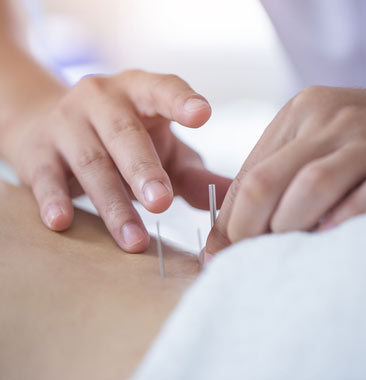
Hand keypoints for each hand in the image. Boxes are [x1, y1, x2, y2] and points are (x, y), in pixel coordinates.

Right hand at [1, 70, 230, 251]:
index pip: (162, 88)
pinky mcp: (37, 151)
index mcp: (138, 93)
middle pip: (124, 133)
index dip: (180, 100)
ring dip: (113, 202)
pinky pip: (46, 176)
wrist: (49, 127)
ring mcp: (66, 123)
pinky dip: (55, 198)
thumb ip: (193, 173)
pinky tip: (62, 221)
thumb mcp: (160, 150)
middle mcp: (101, 100)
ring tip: (134, 239)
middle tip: (161, 202)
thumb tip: (233, 194)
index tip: (202, 115)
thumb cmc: (120, 140)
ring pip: (91, 161)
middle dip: (143, 169)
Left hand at [207, 86, 365, 252]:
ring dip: (291, 227)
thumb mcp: (311, 146)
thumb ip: (270, 182)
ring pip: (310, 187)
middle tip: (249, 258)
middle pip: (265, 183)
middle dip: (248, 231)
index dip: (230, 222)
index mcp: (298, 113)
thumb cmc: (357, 144)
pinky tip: (329, 235)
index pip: (248, 177)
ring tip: (290, 247)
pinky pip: (365, 194)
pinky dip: (342, 221)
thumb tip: (219, 241)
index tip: (220, 252)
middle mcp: (328, 116)